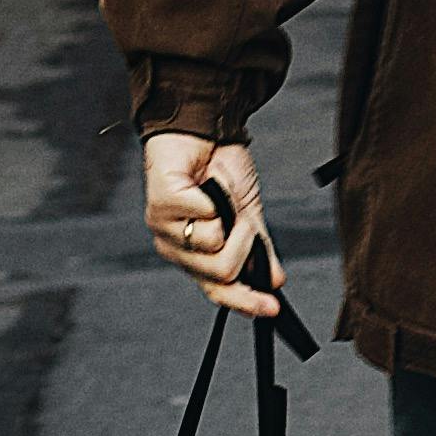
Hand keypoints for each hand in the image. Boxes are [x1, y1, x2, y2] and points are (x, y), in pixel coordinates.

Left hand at [143, 134, 279, 317]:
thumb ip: (258, 249)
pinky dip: (215, 194)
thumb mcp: (247, 215)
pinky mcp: (160, 204)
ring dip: (229, 215)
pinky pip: (202, 215)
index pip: (218, 291)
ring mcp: (164, 228)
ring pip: (213, 245)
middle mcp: (176, 248)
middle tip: (242, 219)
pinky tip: (206, 182)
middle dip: (244, 243)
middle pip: (222, 272)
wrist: (207, 129)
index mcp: (196, 255)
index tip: (272, 307)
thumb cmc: (220, 169)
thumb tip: (275, 280)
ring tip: (220, 193)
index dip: (246, 302)